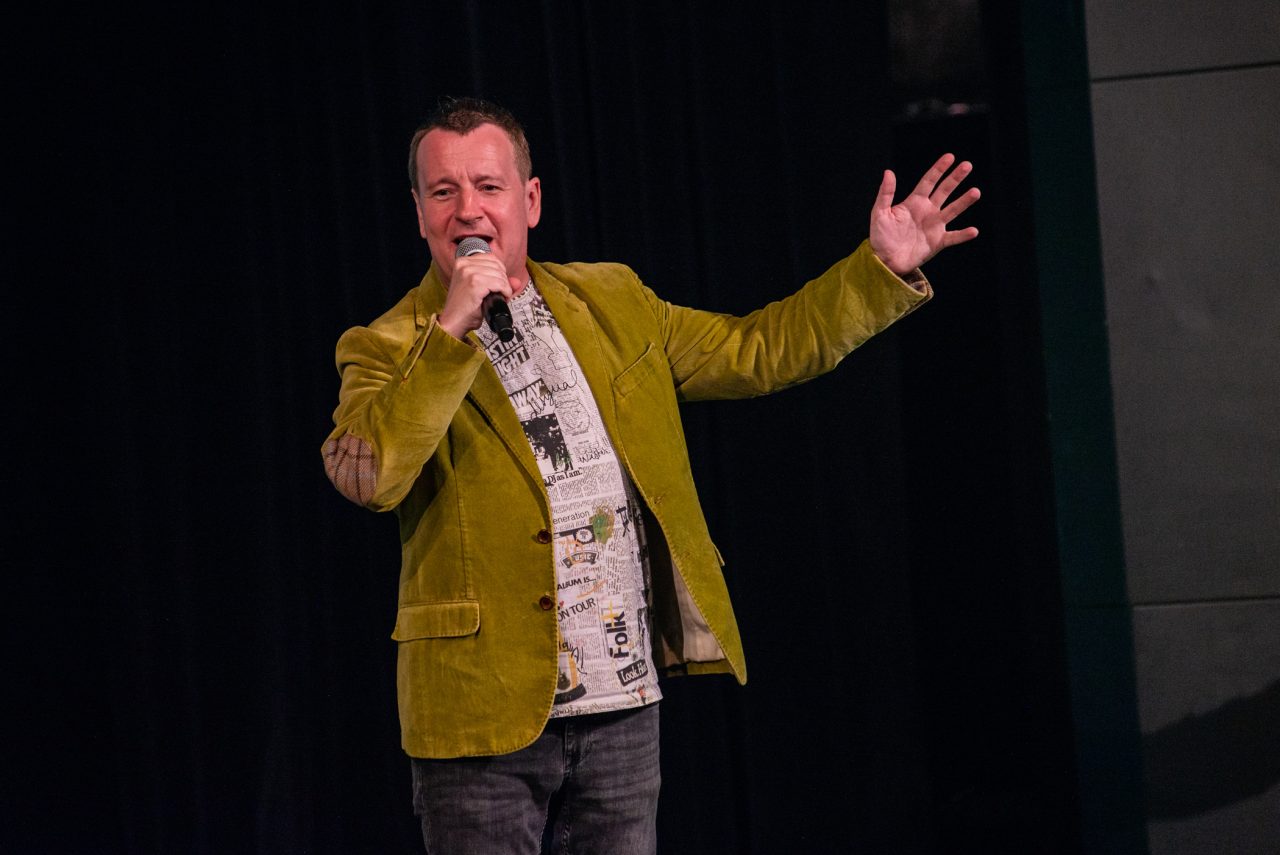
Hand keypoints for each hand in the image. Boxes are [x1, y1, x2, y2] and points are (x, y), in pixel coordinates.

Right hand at [438, 253, 513, 339]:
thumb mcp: (480, 290)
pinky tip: (501, 298)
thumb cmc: (464, 308)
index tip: (499, 282)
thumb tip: (516, 281)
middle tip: (500, 292)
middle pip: (496, 265)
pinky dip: (505, 291)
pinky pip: (499, 283)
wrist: (453, 322)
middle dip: (503, 279)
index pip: (491, 258)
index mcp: (462, 262)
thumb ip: (499, 282)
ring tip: (500, 296)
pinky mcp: (474, 283)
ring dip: (505, 287)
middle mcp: (464, 264)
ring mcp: (469, 273)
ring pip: (499, 274)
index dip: (500, 271)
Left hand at [869, 153, 979, 274]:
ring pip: (952, 210)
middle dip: (955, 178)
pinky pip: (953, 237)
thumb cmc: (880, 236)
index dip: (939, 169)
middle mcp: (927, 211)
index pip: (929, 181)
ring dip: (964, 202)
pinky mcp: (938, 242)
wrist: (885, 261)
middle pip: (944, 191)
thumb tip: (888, 172)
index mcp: (914, 202)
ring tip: (976, 192)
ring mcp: (934, 226)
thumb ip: (885, 194)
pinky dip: (963, 235)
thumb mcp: (880, 213)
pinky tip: (973, 231)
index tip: (950, 157)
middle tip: (967, 165)